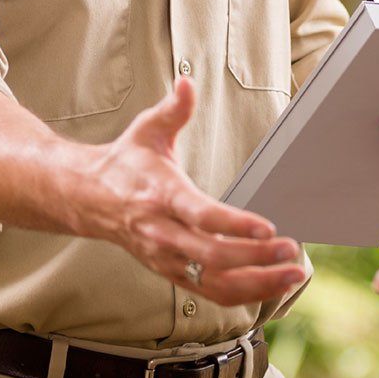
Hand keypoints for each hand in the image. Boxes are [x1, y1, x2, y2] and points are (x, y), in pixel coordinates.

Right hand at [79, 78, 306, 306]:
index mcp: (161, 195)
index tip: (268, 227)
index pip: (200, 215)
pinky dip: (243, 294)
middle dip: (256, 257)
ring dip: (257, 283)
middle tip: (291, 250)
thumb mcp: (146, 129)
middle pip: (212, 256)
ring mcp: (166, 257)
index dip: (234, 225)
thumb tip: (187, 83)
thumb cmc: (124, 163)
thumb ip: (173, 109)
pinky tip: (270, 285)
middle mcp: (162, 232)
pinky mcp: (170, 273)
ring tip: (291, 274)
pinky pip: (209, 293)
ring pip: (214, 283)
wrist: (87, 198)